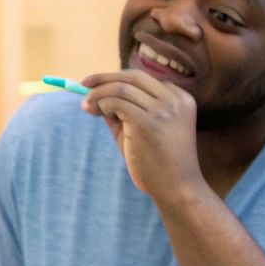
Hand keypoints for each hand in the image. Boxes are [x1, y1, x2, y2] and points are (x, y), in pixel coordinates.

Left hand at [80, 69, 205, 203]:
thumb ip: (124, 112)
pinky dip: (102, 104)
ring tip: (86, 105)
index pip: (145, 80)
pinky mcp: (147, 122)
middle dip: (104, 77)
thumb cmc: (158, 163)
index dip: (118, 79)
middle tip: (83, 83)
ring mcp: (163, 110)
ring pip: (121, 87)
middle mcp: (174, 100)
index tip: (98, 86)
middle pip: (134, 76)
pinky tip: (96, 112)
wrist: (176, 189)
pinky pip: (116, 102)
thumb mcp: (142, 131)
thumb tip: (96, 96)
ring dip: (98, 93)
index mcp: (181, 99)